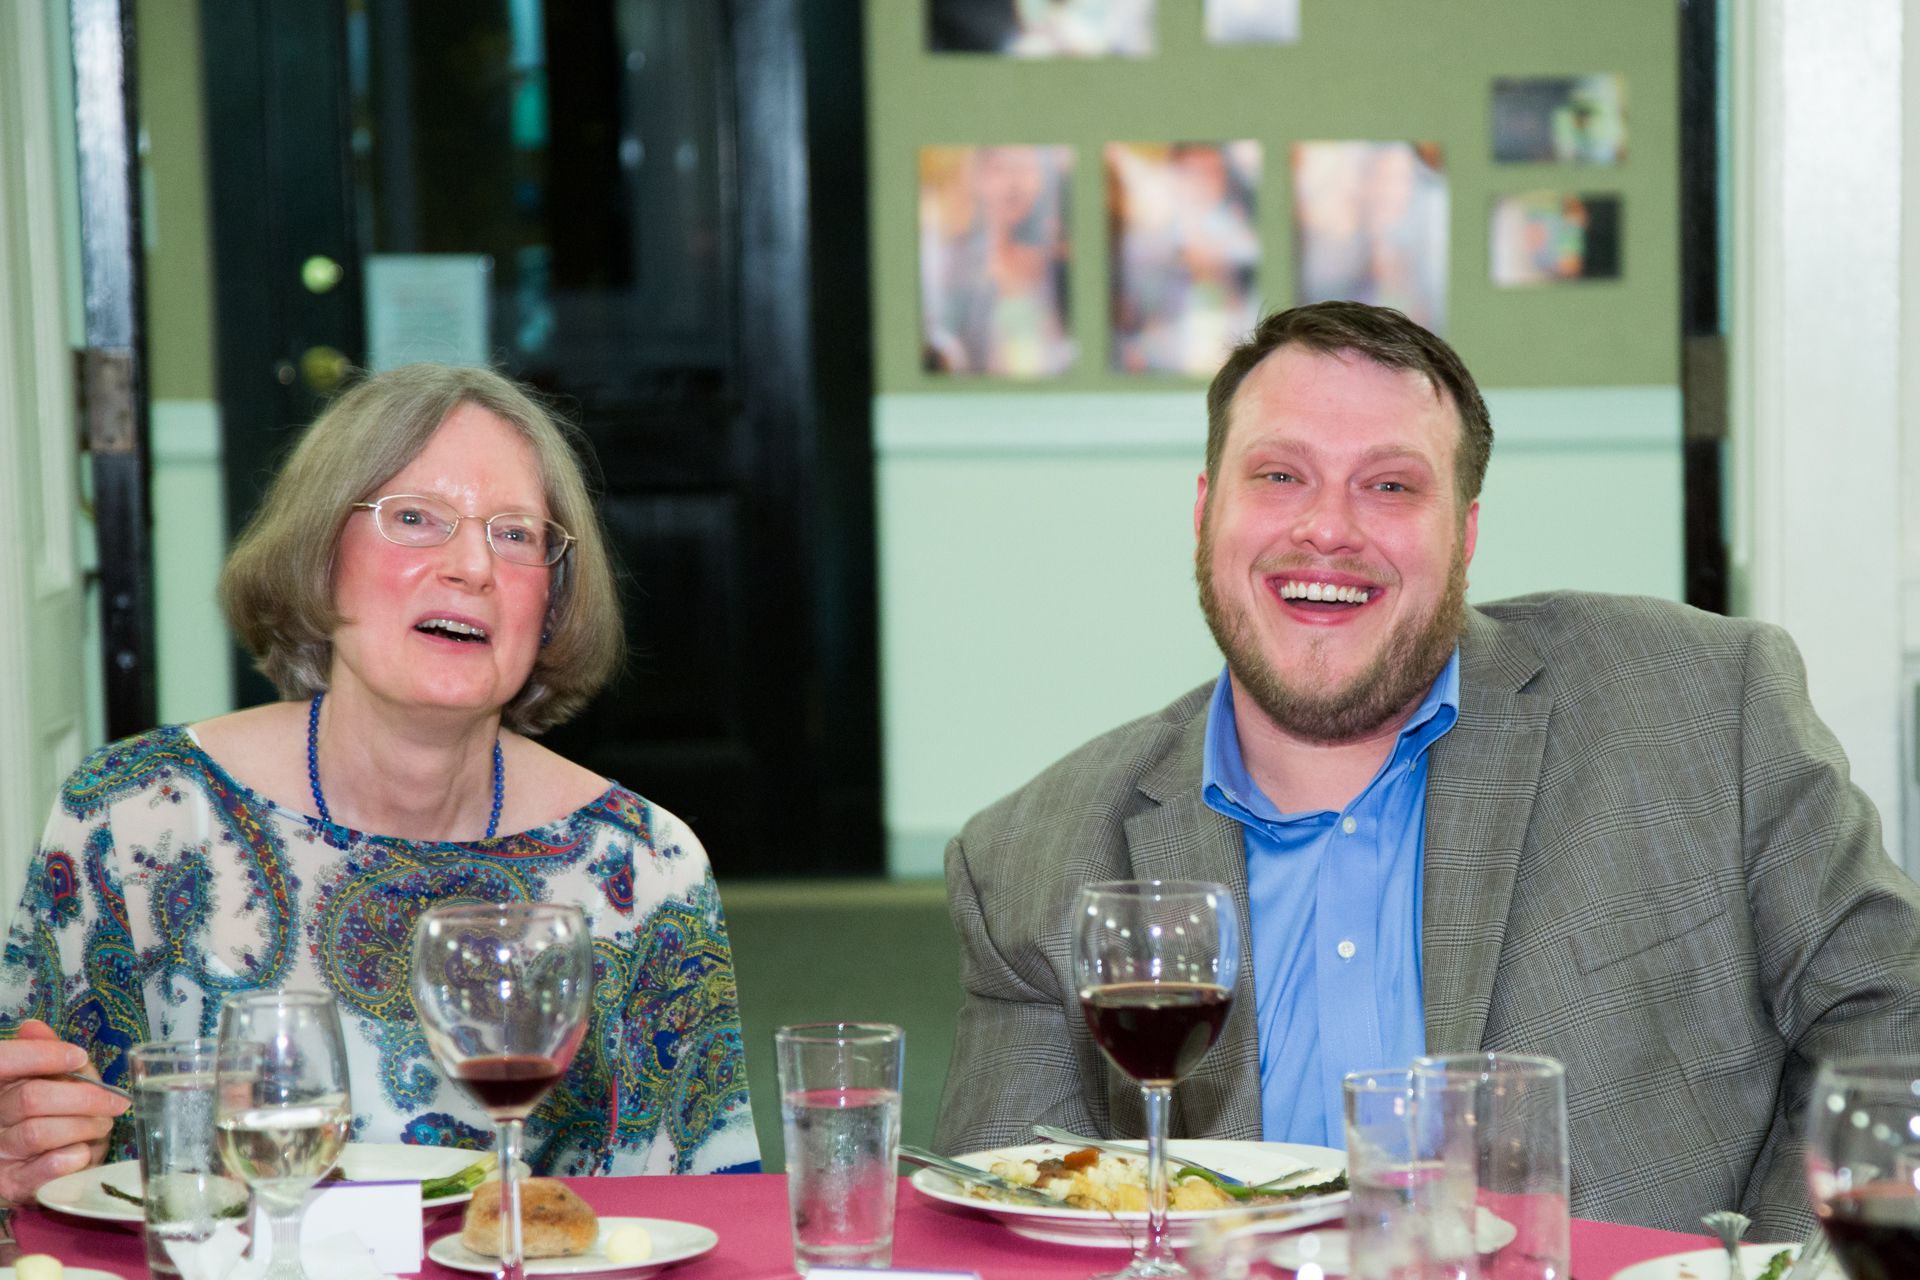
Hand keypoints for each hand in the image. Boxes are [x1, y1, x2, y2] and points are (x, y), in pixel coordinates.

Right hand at [0, 1019, 126, 1203]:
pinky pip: (38, 1171)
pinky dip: (67, 1159)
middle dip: (83, 1098)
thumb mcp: (55, 1078)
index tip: (79, 1057)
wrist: (46, 1167)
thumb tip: (32, 1027)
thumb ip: (45, 1052)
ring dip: (83, 1127)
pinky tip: (82, 1152)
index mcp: (0, 1085)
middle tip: (114, 1103)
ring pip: (38, 1132)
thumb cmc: (56, 1112)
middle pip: (31, 1098)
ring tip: (103, 1126)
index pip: (4, 1061)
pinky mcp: (10, 1185)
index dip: (41, 1055)